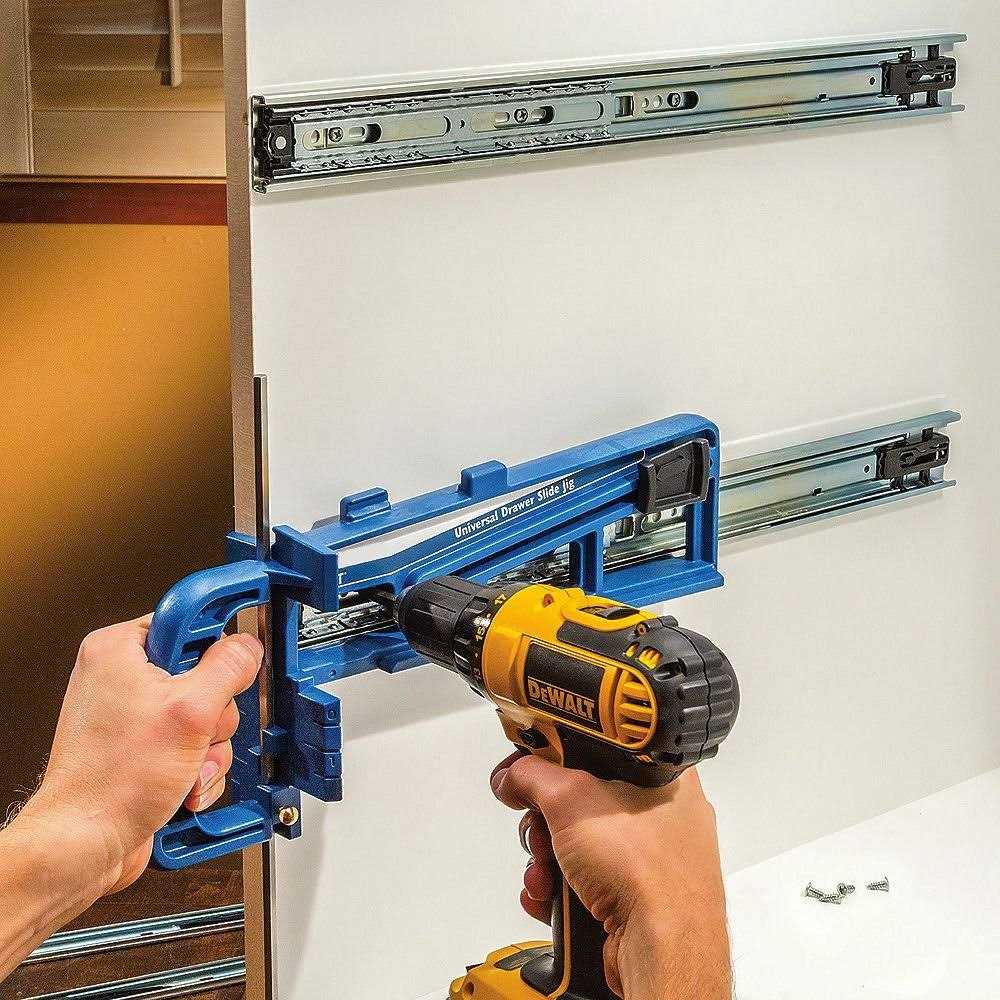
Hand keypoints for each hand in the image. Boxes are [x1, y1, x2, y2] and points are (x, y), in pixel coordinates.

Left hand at [22, 616, 261, 895]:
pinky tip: (182, 783)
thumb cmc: (110, 783)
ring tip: (186, 767)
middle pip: (207, 673)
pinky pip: (196, 747)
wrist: (86, 845)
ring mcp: (136, 717)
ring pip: (207, 716)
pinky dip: (199, 769)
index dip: (218, 630)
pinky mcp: (147, 749)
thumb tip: (247, 647)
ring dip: (210, 750)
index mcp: (120, 650)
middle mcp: (123, 679)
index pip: (187, 617)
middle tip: (196, 729)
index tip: (248, 619)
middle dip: (214, 714)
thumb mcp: (189, 712)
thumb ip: (228, 668)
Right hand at [491, 754, 731, 999]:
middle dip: (546, 820)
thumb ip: (532, 775)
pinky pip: (585, 881)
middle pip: (580, 800)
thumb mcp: (571, 798)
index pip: (598, 748)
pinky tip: (553, 895)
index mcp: (661, 775)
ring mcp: (650, 859)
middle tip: (540, 826)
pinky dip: (560, 888)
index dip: (559, 755)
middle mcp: (661, 815)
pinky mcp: (635, 897)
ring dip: (547, 859)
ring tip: (547, 870)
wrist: (662, 949)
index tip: (532, 766)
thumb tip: (515, 774)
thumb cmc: (647, 871)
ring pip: (579, 845)